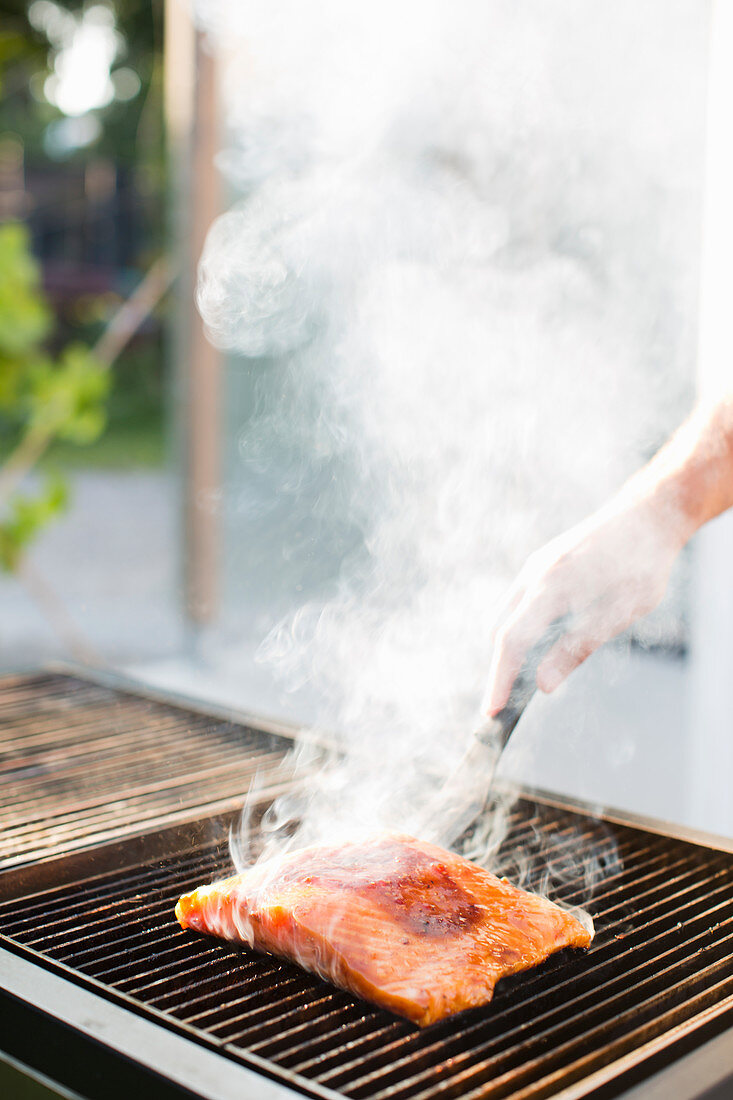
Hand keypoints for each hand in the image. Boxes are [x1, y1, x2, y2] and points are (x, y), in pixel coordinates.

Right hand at [484, 496, 684, 714]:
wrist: (648, 513)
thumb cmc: (641, 564)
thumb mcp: (619, 613)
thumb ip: (577, 648)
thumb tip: (544, 685)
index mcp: (552, 587)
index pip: (511, 641)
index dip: (499, 678)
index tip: (491, 710)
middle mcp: (534, 574)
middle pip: (499, 629)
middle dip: (501, 665)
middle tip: (509, 699)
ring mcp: (535, 566)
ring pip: (505, 614)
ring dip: (511, 645)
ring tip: (527, 673)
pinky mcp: (542, 563)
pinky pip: (518, 600)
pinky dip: (520, 625)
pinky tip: (543, 640)